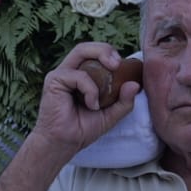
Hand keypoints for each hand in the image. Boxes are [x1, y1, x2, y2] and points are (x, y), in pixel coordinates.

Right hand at [31, 43, 141, 158]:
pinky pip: (78, 75)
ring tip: (111, 77)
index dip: (110, 53)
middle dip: (105, 49)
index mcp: (81, 75)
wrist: (64, 144)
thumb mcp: (110, 115)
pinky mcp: (54, 80)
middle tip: (118, 63)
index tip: (125, 66)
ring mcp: (61, 74)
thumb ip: (123, 101)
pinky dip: (90, 89)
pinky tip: (92, 105)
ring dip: (100, 59)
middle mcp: (70, 71)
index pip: (94, 54)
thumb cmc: (82, 129)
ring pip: (81, 51)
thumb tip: (135, 84)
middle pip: (86, 47)